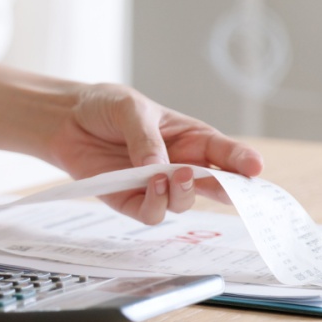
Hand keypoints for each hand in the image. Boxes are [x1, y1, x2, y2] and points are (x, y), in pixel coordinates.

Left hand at [49, 83, 263, 224]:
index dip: (243, 162)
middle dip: (227, 191)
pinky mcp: (130, 200)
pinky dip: (155, 204)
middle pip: (215, 187)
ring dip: (182, 194)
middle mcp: (179, 165)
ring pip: (183, 204)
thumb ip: (146, 136)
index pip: (225, 154)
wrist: (66, 119)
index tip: (256, 168)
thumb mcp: (130, 108)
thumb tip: (161, 168)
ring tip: (170, 174)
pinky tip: (149, 183)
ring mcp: (156, 186)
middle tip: (226, 186)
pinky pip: (151, 214)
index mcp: (191, 139)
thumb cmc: (105, 107)